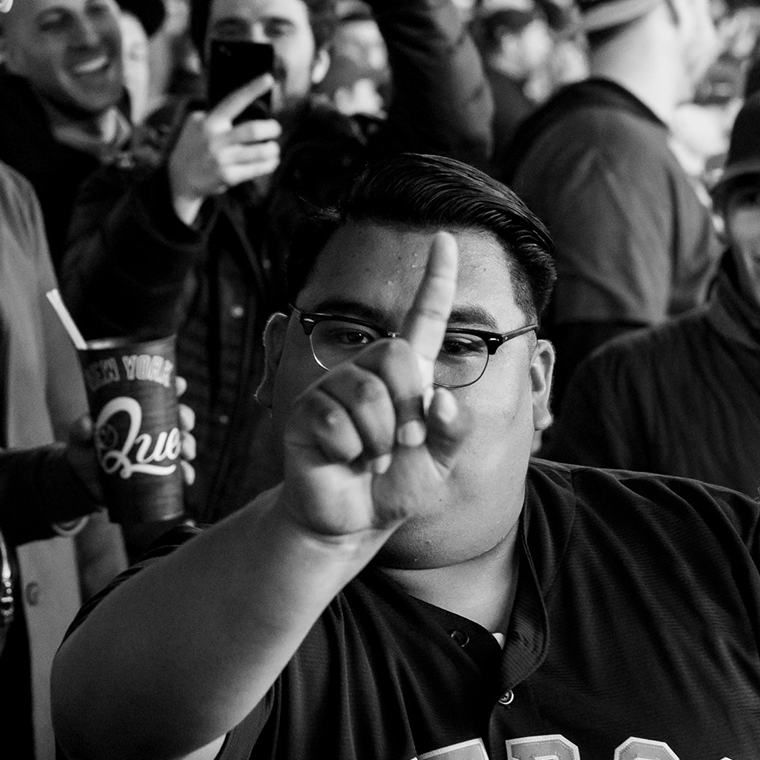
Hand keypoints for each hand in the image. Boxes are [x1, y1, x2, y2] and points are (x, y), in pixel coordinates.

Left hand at [66, 373, 196, 497]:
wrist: (86, 485)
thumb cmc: (85, 453)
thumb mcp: (80, 438)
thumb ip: (81, 429)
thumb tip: (88, 424)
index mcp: (138, 413)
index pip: (159, 394)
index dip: (173, 387)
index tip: (181, 384)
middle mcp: (153, 429)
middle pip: (177, 417)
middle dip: (186, 417)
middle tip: (184, 423)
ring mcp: (157, 452)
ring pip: (182, 443)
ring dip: (189, 445)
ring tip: (186, 452)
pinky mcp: (159, 473)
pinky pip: (179, 472)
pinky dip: (187, 473)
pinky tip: (186, 476)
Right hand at [167, 76, 281, 225]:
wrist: (178, 179)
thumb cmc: (194, 147)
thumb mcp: (195, 125)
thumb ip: (215, 114)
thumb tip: (244, 102)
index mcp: (209, 122)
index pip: (233, 101)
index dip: (252, 89)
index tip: (269, 78)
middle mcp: (214, 140)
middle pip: (252, 130)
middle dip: (271, 128)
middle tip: (276, 129)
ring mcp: (220, 159)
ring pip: (258, 152)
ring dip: (272, 149)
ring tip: (273, 149)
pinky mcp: (226, 177)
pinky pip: (256, 169)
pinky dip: (268, 165)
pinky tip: (271, 162)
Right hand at [278, 232, 467, 545]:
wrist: (352, 522)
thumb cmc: (395, 486)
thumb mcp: (441, 462)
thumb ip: (452, 431)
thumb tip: (440, 400)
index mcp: (403, 376)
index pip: (423, 319)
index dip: (436, 280)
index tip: (445, 238)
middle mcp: (365, 372)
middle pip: (397, 358)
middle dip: (408, 411)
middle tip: (399, 447)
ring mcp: (332, 390)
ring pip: (369, 395)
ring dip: (380, 440)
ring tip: (371, 459)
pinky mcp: (307, 415)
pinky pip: (339, 422)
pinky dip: (352, 452)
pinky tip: (345, 462)